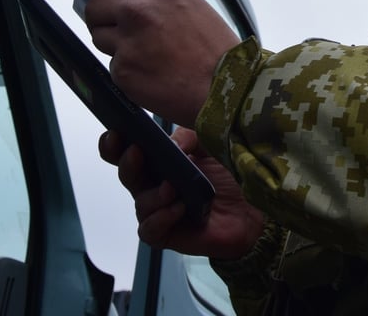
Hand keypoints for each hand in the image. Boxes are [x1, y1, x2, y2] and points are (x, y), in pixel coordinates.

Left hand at [66, 0, 240, 126]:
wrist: (227, 89)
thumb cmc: (217, 51)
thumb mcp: (191, 7)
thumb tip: (127, 4)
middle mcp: (139, 9)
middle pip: (95, 7)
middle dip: (102, 19)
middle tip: (124, 34)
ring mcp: (128, 41)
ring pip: (99, 38)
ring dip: (115, 46)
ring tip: (149, 57)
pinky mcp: (123, 71)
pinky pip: (113, 67)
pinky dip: (128, 73)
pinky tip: (154, 77)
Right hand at [99, 129, 263, 259]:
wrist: (253, 210)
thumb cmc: (229, 176)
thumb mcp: (211, 145)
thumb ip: (189, 137)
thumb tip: (170, 144)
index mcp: (160, 162)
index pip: (127, 152)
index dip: (114, 145)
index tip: (115, 134)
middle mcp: (154, 185)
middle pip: (127, 175)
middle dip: (127, 163)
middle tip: (137, 152)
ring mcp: (159, 210)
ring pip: (140, 203)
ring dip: (153, 194)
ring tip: (172, 188)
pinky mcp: (167, 234)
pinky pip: (150, 229)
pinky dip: (161, 217)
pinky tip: (178, 208)